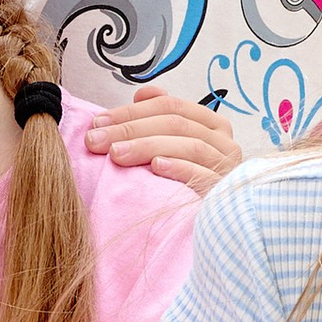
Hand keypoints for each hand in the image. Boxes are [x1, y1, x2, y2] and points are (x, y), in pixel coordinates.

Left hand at [83, 90, 243, 194]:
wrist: (218, 227)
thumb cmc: (187, 184)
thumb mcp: (172, 148)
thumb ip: (159, 119)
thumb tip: (140, 94)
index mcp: (211, 124)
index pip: (169, 105)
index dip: (131, 111)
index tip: (97, 123)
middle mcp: (223, 141)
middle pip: (175, 123)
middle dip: (130, 129)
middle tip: (95, 140)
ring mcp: (226, 166)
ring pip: (188, 145)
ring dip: (147, 147)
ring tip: (116, 154)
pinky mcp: (224, 191)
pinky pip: (201, 174)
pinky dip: (178, 167)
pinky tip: (156, 167)